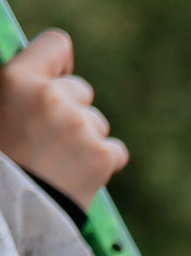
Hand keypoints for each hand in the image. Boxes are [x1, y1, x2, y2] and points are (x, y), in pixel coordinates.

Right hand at [0, 31, 125, 208]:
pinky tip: (76, 174)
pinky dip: (101, 161)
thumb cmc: (1, 161)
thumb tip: (45, 77)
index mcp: (17, 78)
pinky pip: (114, 149)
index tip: (55, 77)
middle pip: (80, 89)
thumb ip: (19, 88)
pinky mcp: (102, 155)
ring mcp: (80, 126)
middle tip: (45, 136)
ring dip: (84, 137)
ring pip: (96, 121)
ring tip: (56, 160)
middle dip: (69, 108)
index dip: (58, 61)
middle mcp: (52, 96)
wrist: (12, 211)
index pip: (57, 43)